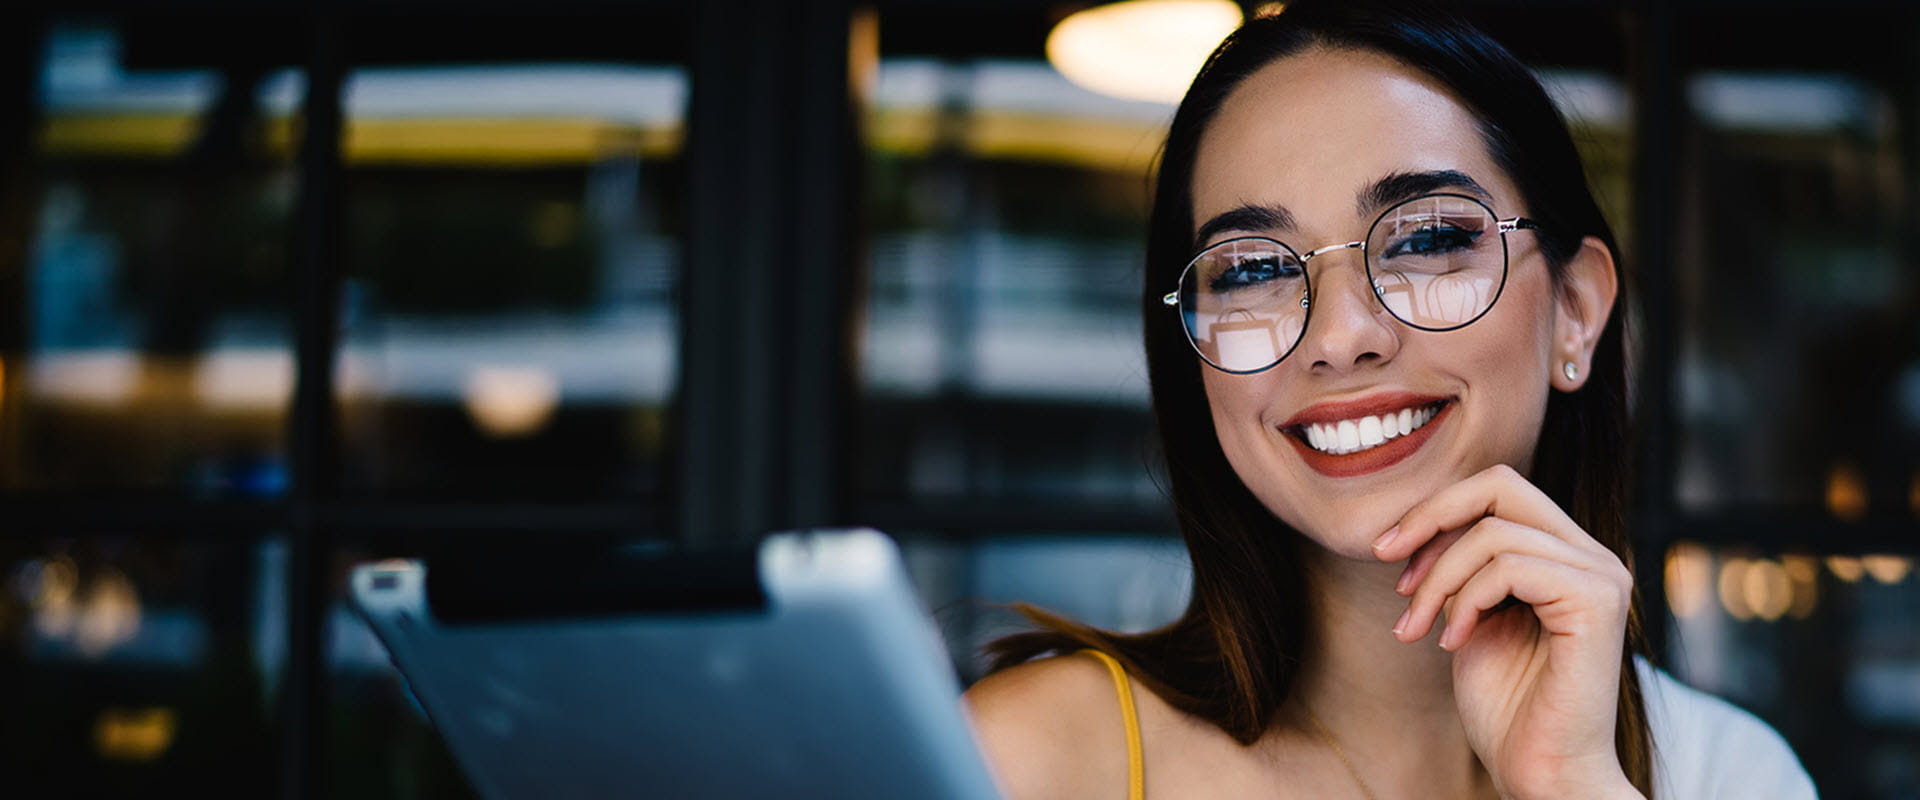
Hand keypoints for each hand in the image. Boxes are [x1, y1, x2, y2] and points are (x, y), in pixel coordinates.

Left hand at [1370, 464, 1641, 799]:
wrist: (1541, 773)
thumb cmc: (1507, 708)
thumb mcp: (1470, 618)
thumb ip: (1461, 568)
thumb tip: (1418, 525)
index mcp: (1566, 555)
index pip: (1497, 491)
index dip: (1435, 511)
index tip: (1387, 553)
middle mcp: (1593, 556)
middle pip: (1500, 486)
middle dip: (1430, 518)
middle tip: (1387, 562)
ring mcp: (1601, 575)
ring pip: (1492, 534)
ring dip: (1437, 579)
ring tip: (1417, 627)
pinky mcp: (1597, 601)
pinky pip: (1508, 567)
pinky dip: (1465, 600)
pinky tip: (1452, 642)